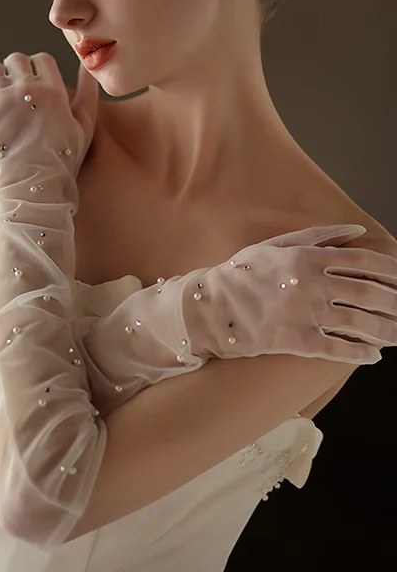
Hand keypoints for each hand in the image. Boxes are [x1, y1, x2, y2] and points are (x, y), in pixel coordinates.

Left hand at [0, 53, 98, 204]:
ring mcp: (0, 99)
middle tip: (12, 93)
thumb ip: (88, 94)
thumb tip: (88, 68)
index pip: (41, 59)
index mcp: (53, 90)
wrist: (33, 190)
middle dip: (13, 72)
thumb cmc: (62, 162)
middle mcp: (26, 89)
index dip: (36, 70)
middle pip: (14, 60)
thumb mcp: (84, 127)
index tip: (32, 85)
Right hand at [186, 223, 396, 362]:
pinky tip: (373, 355)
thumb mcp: (274, 246)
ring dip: (387, 331)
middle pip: (369, 293)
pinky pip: (338, 349)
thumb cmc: (240, 274)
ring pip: (360, 323)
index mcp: (305, 257)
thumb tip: (357, 230)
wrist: (207, 305)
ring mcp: (303, 313)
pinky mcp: (295, 340)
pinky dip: (361, 353)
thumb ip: (317, 235)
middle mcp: (309, 284)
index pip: (364, 262)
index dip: (392, 271)